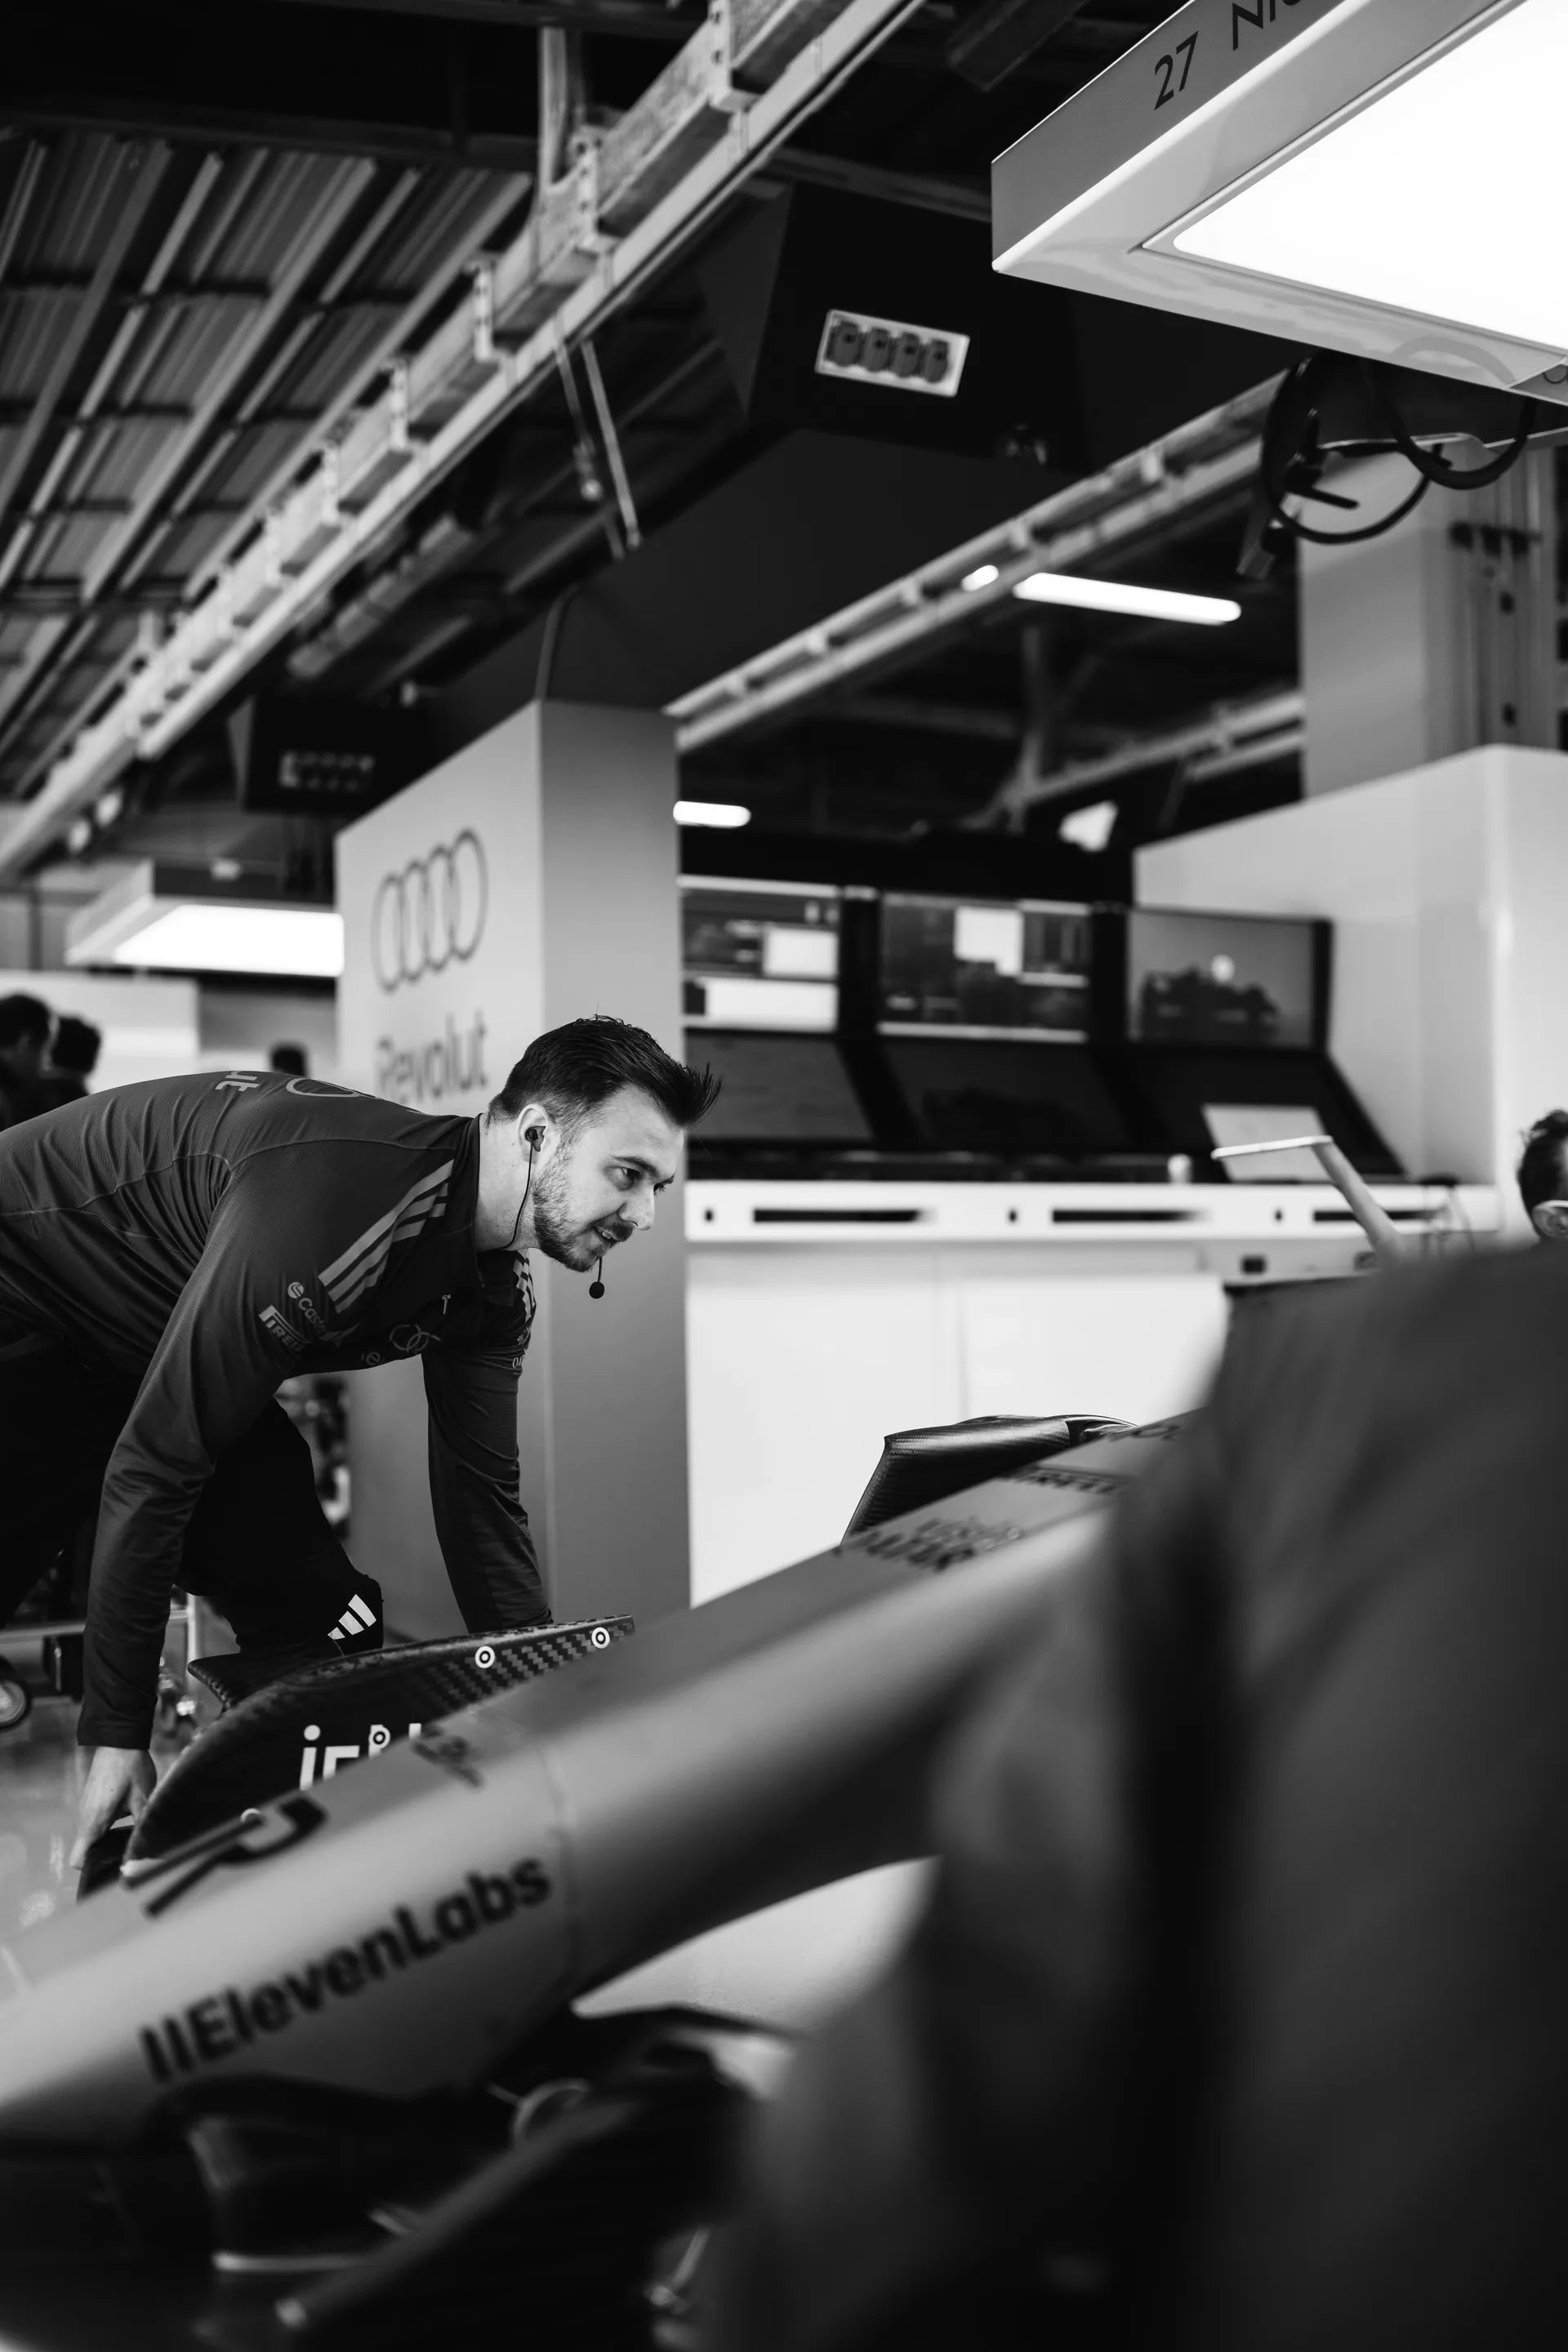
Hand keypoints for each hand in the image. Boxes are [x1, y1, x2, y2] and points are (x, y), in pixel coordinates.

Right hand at [70, 1746, 156, 1869]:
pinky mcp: (92, 1799)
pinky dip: (107, 1827)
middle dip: (104, 1856)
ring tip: (133, 1841)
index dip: (91, 1869)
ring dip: (107, 1840)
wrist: (119, 1737)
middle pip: (87, 1849)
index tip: (110, 1870)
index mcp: (94, 1821)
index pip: (78, 1858)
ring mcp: (86, 1807)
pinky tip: (129, 1821)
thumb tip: (150, 1846)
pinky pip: (95, 1821)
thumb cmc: (130, 1767)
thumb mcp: (143, 1797)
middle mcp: (85, 1817)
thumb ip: (142, 1823)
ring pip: (92, 1835)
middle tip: (129, 1858)